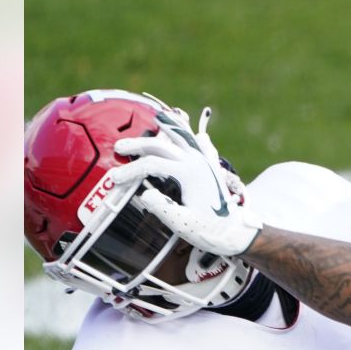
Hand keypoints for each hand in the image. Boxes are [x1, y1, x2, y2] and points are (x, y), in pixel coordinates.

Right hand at [109, 111, 261, 255]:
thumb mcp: (183, 224)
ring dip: (167, 127)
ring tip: (156, 117)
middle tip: (119, 148)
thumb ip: (163, 208)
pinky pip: (201, 143)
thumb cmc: (209, 231)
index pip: (152, 164)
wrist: (236, 232)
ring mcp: (206, 162)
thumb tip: (144, 193)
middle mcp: (198, 162)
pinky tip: (189, 127)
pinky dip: (192, 134)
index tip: (114, 180)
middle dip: (138, 144)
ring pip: (183, 136)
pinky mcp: (211, 166)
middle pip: (162, 144)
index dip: (130, 170)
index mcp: (189, 173)